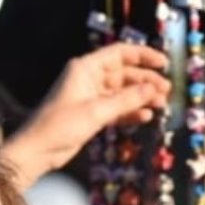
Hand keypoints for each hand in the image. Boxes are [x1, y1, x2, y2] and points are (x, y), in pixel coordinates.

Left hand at [0, 43, 170, 188]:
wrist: (38, 150)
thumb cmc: (61, 125)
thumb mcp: (96, 111)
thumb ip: (126, 100)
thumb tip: (153, 89)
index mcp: (86, 68)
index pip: (119, 54)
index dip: (143, 56)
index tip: (163, 63)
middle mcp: (89, 78)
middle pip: (124, 74)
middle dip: (145, 81)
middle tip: (166, 91)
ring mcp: (90, 97)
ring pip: (121, 93)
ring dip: (140, 98)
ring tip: (161, 104)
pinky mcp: (91, 115)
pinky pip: (115, 109)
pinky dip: (129, 112)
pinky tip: (145, 117)